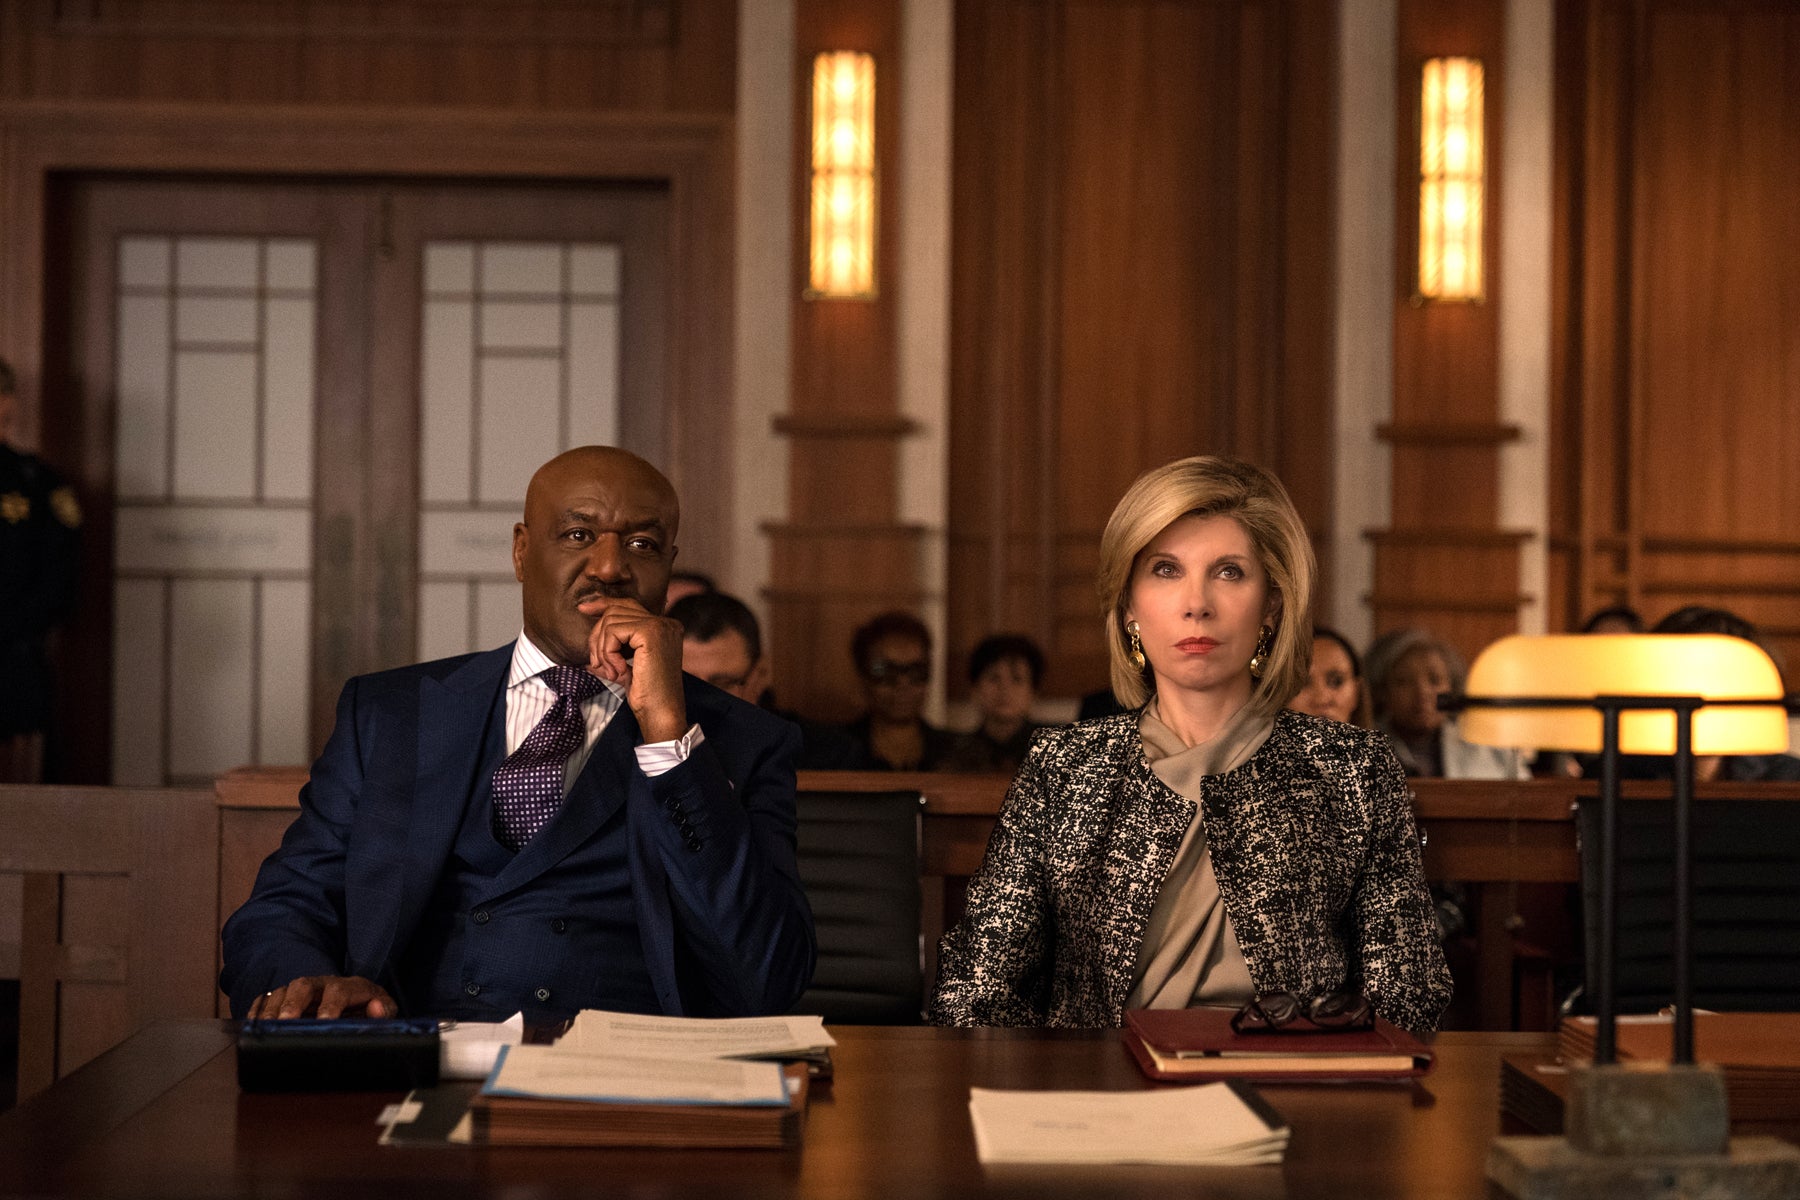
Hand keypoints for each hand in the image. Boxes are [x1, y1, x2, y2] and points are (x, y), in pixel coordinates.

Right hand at [249, 975, 396, 1019]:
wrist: (357, 1004)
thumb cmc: (368, 1010)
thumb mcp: (383, 1011)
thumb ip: (384, 1011)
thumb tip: (376, 1008)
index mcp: (348, 986)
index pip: (338, 991)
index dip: (331, 1006)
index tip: (325, 1022)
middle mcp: (321, 984)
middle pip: (303, 985)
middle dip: (293, 1003)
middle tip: (285, 1022)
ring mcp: (300, 991)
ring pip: (282, 992)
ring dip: (272, 1010)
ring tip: (265, 1029)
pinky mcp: (283, 999)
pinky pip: (265, 1000)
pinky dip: (257, 1011)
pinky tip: (252, 1025)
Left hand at [584, 597, 687, 741]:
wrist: (660, 713)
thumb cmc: (646, 695)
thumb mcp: (626, 665)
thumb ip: (612, 648)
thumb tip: (589, 635)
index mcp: (664, 627)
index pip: (628, 606)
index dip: (603, 604)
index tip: (583, 608)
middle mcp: (666, 622)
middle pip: (616, 611)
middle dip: (598, 636)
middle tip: (597, 663)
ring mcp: (660, 625)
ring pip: (611, 621)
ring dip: (602, 649)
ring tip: (610, 671)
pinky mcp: (650, 633)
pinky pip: (613, 632)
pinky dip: (608, 653)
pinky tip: (618, 671)